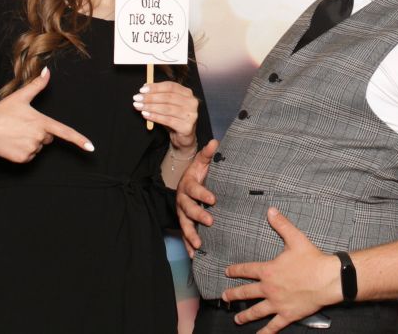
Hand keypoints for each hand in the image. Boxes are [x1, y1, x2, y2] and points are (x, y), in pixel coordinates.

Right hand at [0, 67, 93, 162]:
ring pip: (38, 148)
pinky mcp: (22, 158)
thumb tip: (47, 70)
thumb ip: (37, 85)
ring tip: (14, 134)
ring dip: (30, 143)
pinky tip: (12, 144)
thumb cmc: (2, 111)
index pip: (65, 132)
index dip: (79, 140)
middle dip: (38, 133)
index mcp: (41, 122)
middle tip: (21, 126)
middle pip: (48, 138)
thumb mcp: (20, 96)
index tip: (91, 147)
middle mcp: (39, 136)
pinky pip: (29, 157)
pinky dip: (22, 152)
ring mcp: (31, 148)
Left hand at [133, 81, 198, 150]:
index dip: (155, 87)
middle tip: (137, 98)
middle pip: (168, 97)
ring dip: (150, 107)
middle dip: (150, 97)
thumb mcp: (168, 105)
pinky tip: (146, 115)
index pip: (171, 86)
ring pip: (167, 108)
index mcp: (187, 93)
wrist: (183, 138)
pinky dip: (155, 117)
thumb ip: (159, 96)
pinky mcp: (187, 126)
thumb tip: (145, 88)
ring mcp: (191, 115)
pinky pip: (167, 120)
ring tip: (139, 106)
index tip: (142, 89)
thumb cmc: (174, 118)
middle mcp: (192, 102)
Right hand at [176, 139, 217, 255]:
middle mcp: (182, 200)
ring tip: (199, 244)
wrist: (187, 182)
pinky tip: (195, 256)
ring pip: (184, 224)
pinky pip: (184, 236)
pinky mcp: (184, 223)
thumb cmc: (198, 173)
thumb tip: (215, 142)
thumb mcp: (202, 162)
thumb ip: (208, 154)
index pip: (194, 189)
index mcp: (188, 185)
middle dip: (198, 215)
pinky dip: (188, 246)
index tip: (213, 199)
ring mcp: (182, 213)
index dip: (202, 194)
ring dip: (190, 234)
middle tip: (210, 221)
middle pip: (187, 209)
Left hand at [223, 207, 342, 332]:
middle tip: (224, 297)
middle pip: (246, 292)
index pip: (247, 270)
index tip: (227, 271)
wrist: (327, 279)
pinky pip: (273, 326)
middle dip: (233, 294)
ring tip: (237, 319)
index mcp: (268, 270)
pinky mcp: (287, 315)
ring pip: (256, 311)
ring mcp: (277, 303)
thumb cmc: (312, 259)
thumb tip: (270, 210)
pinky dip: (265, 333)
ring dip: (244, 315)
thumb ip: (281, 225)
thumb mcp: (295, 238)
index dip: (235, 270)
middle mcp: (269, 289)